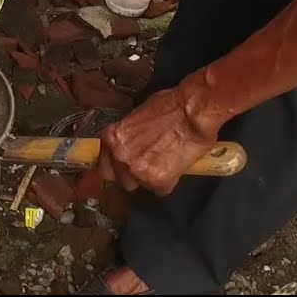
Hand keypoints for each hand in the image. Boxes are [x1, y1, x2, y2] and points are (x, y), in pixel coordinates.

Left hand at [98, 86, 218, 195]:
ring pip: (141, 186)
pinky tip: (176, 165)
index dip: (116, 168)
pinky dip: (169, 181)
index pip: (103, 167)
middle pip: (121, 180)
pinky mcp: (158, 181)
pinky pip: (161, 190)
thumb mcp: (138, 117)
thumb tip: (131, 144)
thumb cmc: (171, 107)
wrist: (193, 112)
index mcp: (112, 138)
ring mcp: (138, 171)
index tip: (123, 169)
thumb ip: (129, 136)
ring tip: (165, 162)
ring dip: (151, 178)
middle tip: (150, 163)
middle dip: (134, 175)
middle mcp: (121, 156)